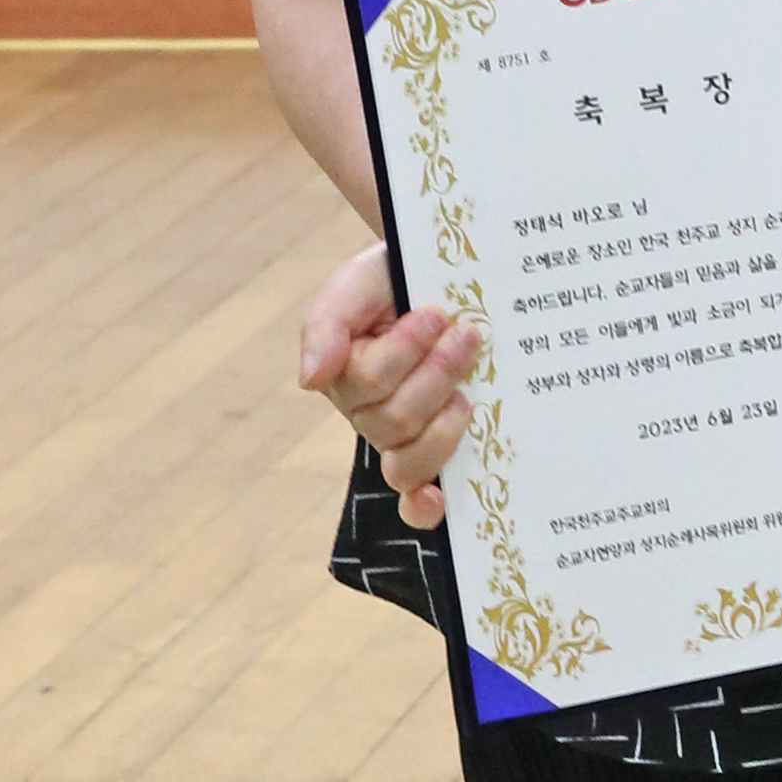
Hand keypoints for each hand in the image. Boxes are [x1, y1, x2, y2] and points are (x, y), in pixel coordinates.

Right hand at [299, 236, 478, 525]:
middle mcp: (371, 415)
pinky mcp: (440, 447)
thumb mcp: (354, 288)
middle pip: (395, 422)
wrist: (444, 274)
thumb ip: (325, 327)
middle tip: (465, 332)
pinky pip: (416, 496)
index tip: (435, 312)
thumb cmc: (390, 282)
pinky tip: (437, 500)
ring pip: (412, 457)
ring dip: (447, 420)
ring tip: (471, 382)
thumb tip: (310, 381)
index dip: (406, 352)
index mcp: (346, 379)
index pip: (370, 383)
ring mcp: (406, 436)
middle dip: (437, 373)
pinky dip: (421, 506)